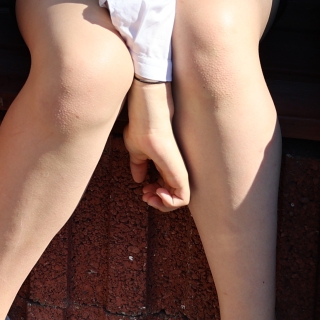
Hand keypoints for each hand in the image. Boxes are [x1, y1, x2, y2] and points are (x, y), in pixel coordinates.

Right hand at [124, 80, 190, 211]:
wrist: (148, 114)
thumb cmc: (142, 126)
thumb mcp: (136, 150)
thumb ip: (140, 165)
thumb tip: (138, 180)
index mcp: (166, 166)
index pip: (167, 190)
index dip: (155, 195)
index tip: (143, 191)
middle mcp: (175, 170)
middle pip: (173, 198)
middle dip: (158, 202)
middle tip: (145, 196)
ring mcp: (179, 172)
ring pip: (178, 201)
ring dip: (162, 205)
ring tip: (149, 195)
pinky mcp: (180, 173)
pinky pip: (183, 199)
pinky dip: (168, 203)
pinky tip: (156, 193)